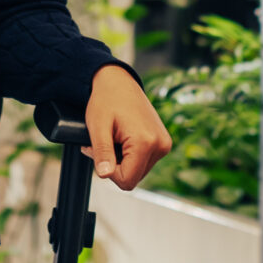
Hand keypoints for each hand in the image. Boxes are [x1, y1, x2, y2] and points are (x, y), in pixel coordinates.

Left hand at [82, 65, 172, 190]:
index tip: (98, 152)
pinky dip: (131, 155)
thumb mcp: (98, 127)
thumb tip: (105, 175)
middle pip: (134, 177)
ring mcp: (164, 144)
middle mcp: (160, 145)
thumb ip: (102, 153)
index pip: (127, 180)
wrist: (118, 81)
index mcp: (146, 142)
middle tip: (104, 143)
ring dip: (123, 161)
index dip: (108, 172)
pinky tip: (123, 139)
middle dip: (115, 166)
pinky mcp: (163, 142)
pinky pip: (144, 161)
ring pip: (139, 170)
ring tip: (114, 139)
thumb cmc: (106, 100)